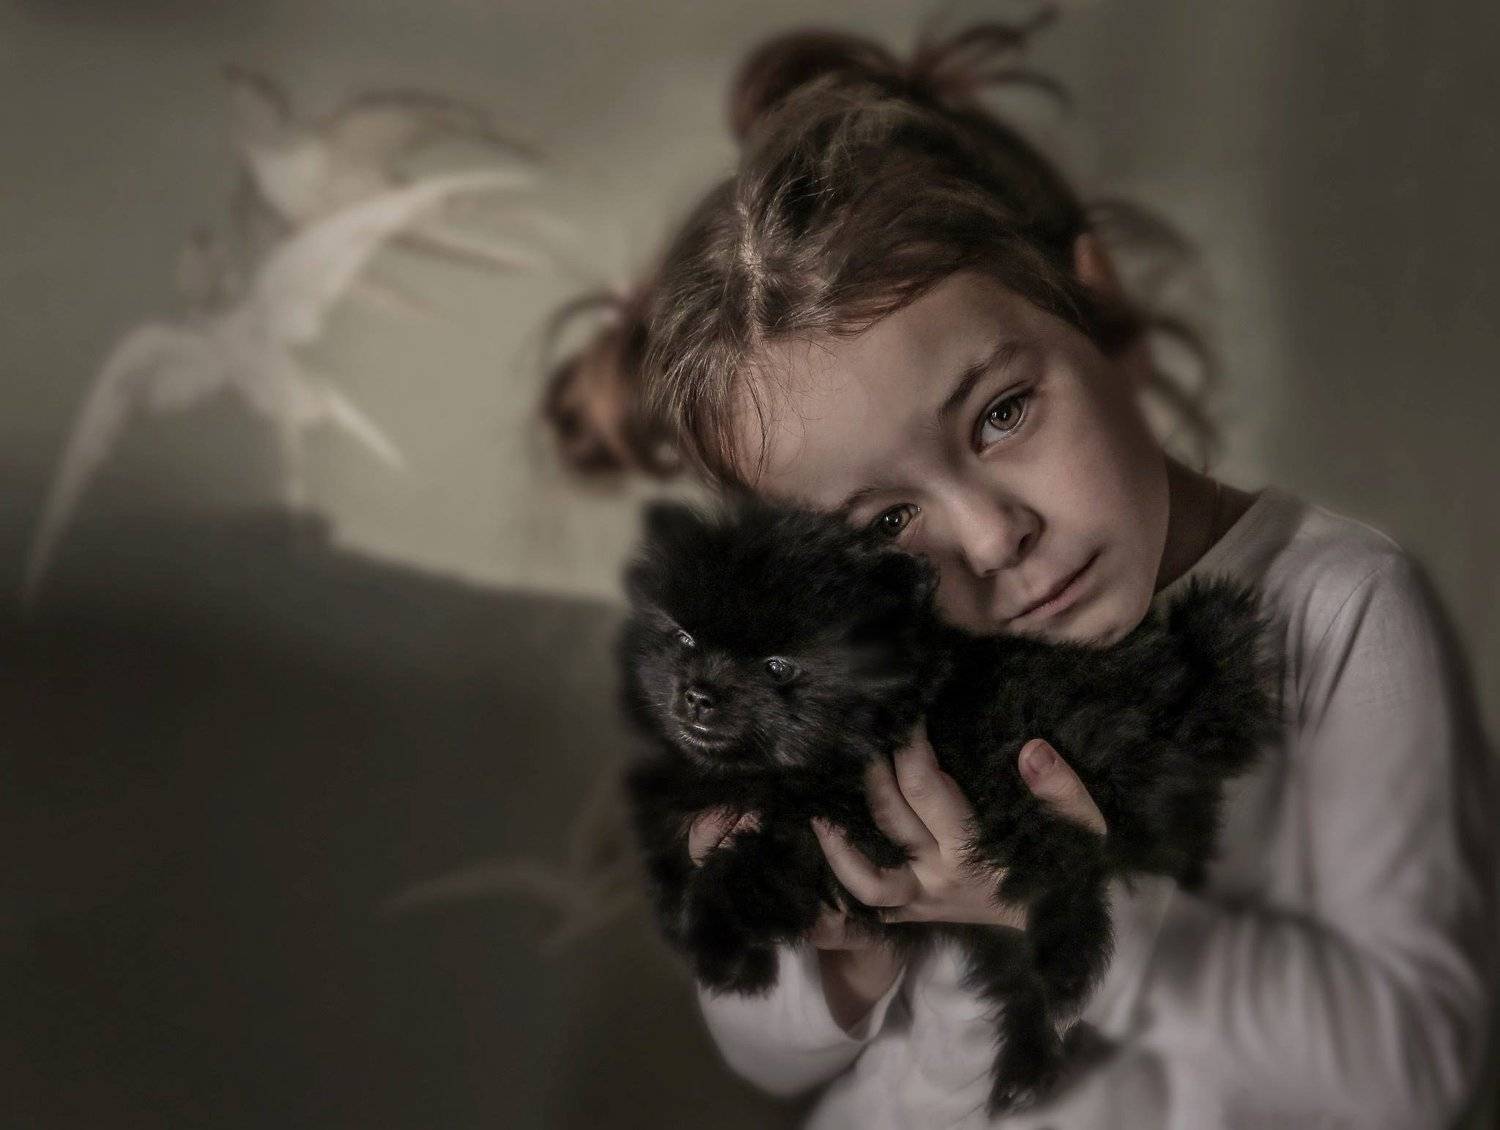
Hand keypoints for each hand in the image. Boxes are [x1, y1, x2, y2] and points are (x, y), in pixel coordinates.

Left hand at [810, 729, 1106, 928]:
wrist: (1070, 931)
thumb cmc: (1074, 872)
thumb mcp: (1086, 830)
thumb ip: (1063, 791)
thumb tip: (1032, 750)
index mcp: (973, 850)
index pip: (926, 787)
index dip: (909, 745)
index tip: (903, 713)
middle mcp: (939, 877)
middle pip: (888, 818)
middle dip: (870, 772)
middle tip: (855, 736)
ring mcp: (924, 902)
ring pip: (866, 881)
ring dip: (836, 847)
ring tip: (817, 812)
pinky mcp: (919, 917)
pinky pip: (872, 914)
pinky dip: (844, 899)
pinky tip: (823, 875)